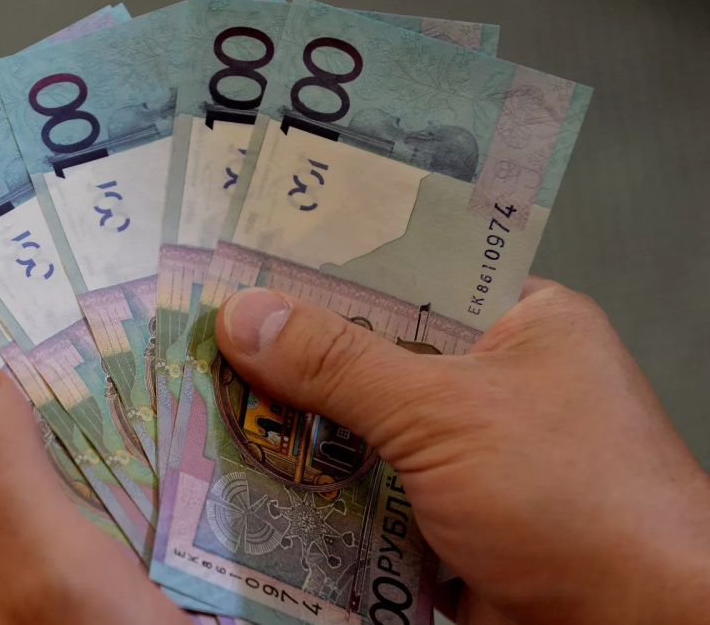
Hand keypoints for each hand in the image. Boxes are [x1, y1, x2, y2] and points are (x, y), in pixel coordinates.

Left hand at [0, 362, 187, 624]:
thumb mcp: (46, 573)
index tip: (29, 335)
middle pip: (1, 473)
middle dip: (58, 425)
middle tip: (118, 364)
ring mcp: (23, 603)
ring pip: (58, 506)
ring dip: (106, 468)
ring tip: (164, 413)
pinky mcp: (78, 613)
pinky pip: (96, 545)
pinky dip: (132, 514)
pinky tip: (177, 486)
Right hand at [215, 277, 709, 624]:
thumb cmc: (577, 500)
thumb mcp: (446, 411)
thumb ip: (340, 362)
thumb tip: (247, 316)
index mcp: (515, 322)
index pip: (404, 271)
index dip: (324, 265)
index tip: (245, 263)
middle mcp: (489, 380)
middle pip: (369, 351)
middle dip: (291, 353)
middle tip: (205, 334)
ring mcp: (463, 454)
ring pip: (356, 425)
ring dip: (293, 427)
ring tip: (206, 401)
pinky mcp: (438, 518)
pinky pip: (359, 490)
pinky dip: (311, 489)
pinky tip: (247, 475)